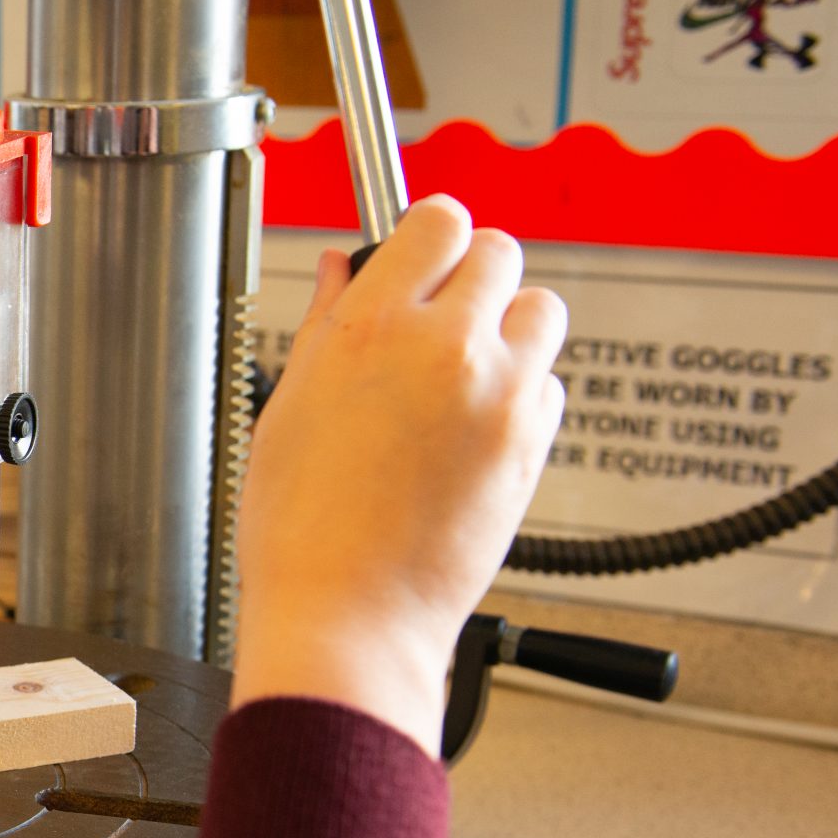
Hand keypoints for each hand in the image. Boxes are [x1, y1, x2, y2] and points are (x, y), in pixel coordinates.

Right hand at [231, 197, 567, 755]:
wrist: (349, 616)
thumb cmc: (302, 531)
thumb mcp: (287, 409)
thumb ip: (325, 325)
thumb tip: (342, 270)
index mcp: (369, 327)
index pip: (437, 221)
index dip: (429, 235)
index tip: (420, 257)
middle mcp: (443, 347)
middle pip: (500, 251)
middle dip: (472, 274)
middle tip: (441, 315)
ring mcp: (499, 394)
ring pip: (539, 310)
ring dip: (509, 326)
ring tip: (464, 372)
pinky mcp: (533, 442)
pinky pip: (551, 382)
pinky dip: (523, 391)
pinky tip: (474, 427)